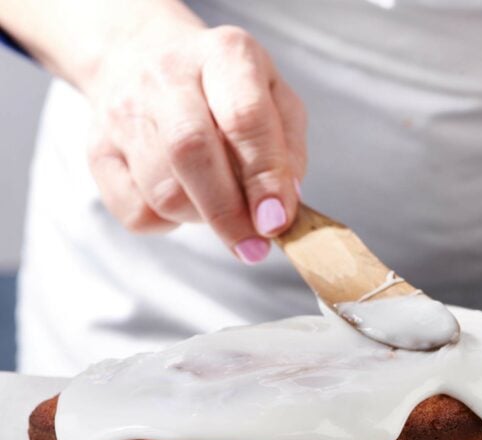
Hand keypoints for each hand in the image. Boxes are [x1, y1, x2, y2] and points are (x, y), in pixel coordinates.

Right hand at [86, 12, 306, 261]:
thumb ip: (287, 153)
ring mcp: (125, 113)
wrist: (141, 58)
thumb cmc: (223, 91)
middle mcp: (168, 76)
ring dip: (199, 216)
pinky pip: (136, 213)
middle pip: (191, 152)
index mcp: (224, 55)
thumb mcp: (275, 102)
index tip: (274, 222)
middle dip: (227, 213)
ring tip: (215, 204)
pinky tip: (179, 199)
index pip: (245, 118)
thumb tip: (280, 208)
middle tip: (252, 247)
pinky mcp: (99, 152)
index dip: (263, 177)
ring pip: (164, 192)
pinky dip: (165, 222)